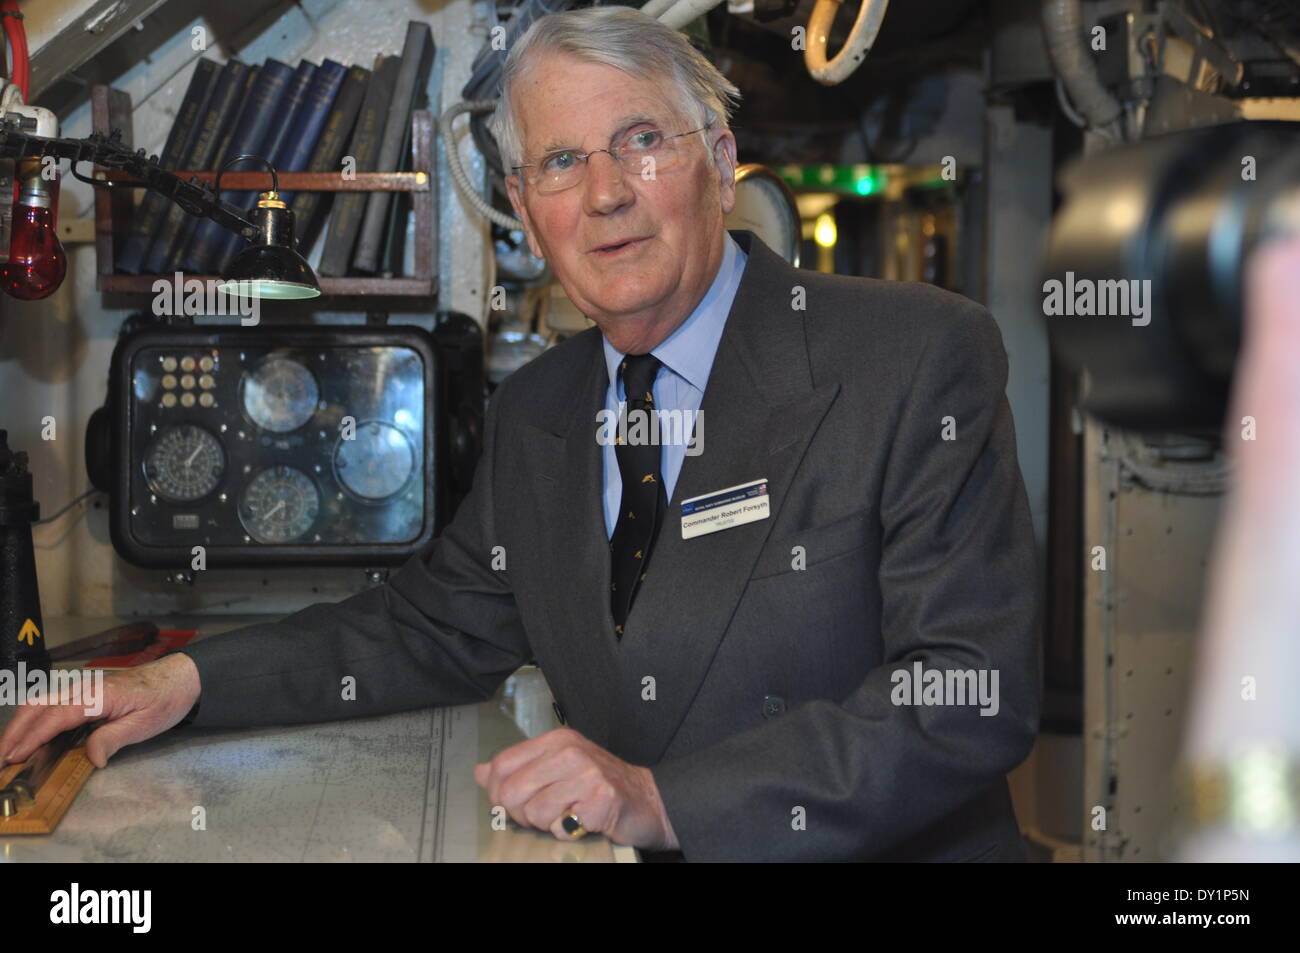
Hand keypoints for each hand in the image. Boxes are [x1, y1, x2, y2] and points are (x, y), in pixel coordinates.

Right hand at [0, 652, 200, 769]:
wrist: (181, 677)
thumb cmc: (166, 698)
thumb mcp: (146, 724)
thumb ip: (114, 739)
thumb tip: (91, 759)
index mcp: (99, 695)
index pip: (56, 716)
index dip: (33, 737)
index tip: (15, 756)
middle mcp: (85, 688)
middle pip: (38, 706)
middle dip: (15, 732)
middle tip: (1, 759)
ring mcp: (83, 688)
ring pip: (40, 702)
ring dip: (20, 725)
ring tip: (9, 751)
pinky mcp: (85, 692)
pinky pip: (52, 704)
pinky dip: (34, 720)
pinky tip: (31, 737)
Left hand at [473, 727, 679, 850]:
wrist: (648, 801)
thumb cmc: (599, 788)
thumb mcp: (557, 768)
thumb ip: (519, 768)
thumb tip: (481, 772)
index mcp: (556, 740)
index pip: (501, 765)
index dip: (497, 792)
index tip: (514, 803)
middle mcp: (570, 751)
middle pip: (510, 792)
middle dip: (522, 814)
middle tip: (546, 814)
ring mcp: (587, 774)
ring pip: (533, 812)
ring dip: (547, 825)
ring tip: (567, 816)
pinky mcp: (601, 799)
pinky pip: (560, 827)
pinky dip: (567, 833)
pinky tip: (582, 822)